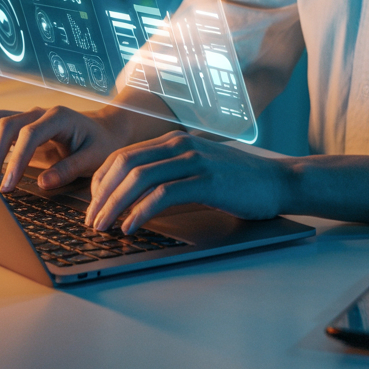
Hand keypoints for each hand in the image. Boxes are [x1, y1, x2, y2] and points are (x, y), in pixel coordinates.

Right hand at [0, 104, 145, 192]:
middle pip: (4, 124)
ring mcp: (27, 118)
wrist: (105, 130)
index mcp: (58, 118)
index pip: (29, 134)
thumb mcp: (94, 157)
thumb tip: (43, 183)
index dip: (15, 160)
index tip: (7, 185)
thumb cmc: (101, 143)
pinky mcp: (20, 127)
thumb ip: (70, 169)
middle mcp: (38, 113)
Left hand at [86, 132, 287, 232]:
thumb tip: (136, 196)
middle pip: (125, 164)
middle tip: (90, 221)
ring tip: (104, 227)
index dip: (102, 181)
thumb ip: (171, 172)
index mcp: (175, 140)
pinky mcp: (207, 181)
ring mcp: (194, 160)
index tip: (93, 205)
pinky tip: (131, 227)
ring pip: (140, 178)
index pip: (124, 155)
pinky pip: (164, 194)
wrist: (278, 181)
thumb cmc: (239, 181)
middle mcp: (181, 145)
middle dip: (101, 194)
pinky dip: (141, 211)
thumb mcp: (199, 169)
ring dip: (115, 205)